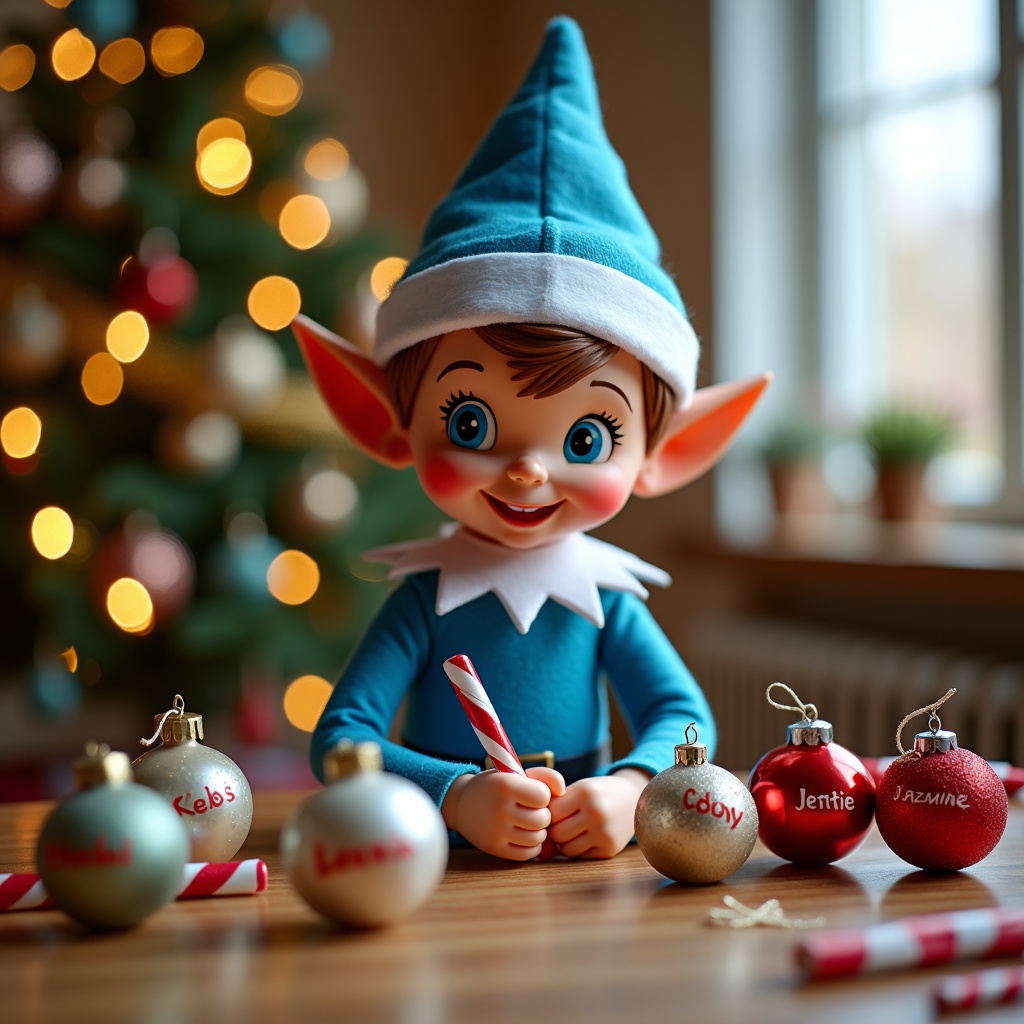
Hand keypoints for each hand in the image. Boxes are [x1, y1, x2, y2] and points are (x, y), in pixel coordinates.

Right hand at [441, 767, 564, 860]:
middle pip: (543, 819)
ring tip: (530, 823)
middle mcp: (500, 808)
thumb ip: (544, 776)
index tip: (533, 794)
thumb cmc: (496, 786)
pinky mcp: (495, 848)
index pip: (543, 796)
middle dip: (543, 814)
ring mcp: (497, 831)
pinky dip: (532, 846)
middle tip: (533, 811)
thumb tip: (563, 791)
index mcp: (505, 785)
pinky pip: (528, 854)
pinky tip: (525, 835)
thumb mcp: (515, 773)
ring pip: (538, 838)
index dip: (543, 795)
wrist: (462, 803)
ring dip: (539, 831)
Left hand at [547, 768, 650, 858]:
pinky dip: (579, 848)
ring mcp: (604, 833)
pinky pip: (581, 856)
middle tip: (562, 824)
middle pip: (557, 834)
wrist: (632, 799)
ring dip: (565, 843)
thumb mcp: (579, 788)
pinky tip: (587, 837)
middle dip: (555, 831)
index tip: (555, 812)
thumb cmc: (597, 793)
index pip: (551, 813)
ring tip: (573, 831)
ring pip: (567, 849)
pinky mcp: (610, 849)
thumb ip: (557, 804)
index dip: (549, 814)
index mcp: (585, 793)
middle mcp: (596, 813)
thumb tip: (534, 830)